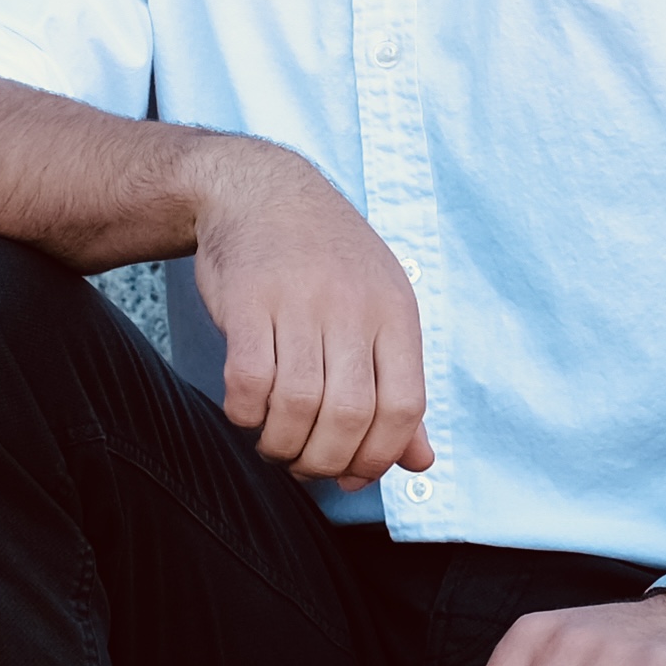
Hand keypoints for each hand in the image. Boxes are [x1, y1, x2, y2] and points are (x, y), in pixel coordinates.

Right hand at [188, 139, 435, 485]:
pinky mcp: (247, 300)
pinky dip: (245, 413)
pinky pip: (248, 379)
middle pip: (349, 415)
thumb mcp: (377, 312)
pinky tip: (245, 412)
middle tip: (305, 465)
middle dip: (324, 460)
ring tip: (273, 444)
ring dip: (281, 443)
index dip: (380, 457)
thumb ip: (397, 387)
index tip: (351, 475)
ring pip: (297, 404)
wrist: (259, 191)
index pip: (405, 407)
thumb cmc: (323, 263)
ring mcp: (299, 301)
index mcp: (395, 313)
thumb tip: (420, 461)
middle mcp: (352, 306)